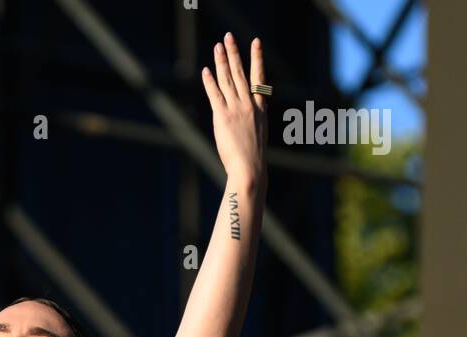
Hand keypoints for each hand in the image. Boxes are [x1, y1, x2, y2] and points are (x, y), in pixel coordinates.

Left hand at [202, 34, 267, 184]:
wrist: (250, 170)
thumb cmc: (253, 160)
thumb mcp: (258, 137)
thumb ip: (252, 122)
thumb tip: (245, 122)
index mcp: (260, 109)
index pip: (258, 78)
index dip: (257, 59)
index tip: (256, 42)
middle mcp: (249, 105)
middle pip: (240, 73)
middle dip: (234, 53)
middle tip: (228, 37)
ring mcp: (237, 109)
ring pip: (228, 79)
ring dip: (222, 61)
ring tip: (218, 46)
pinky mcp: (223, 117)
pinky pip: (215, 95)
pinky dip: (210, 82)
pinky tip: (206, 71)